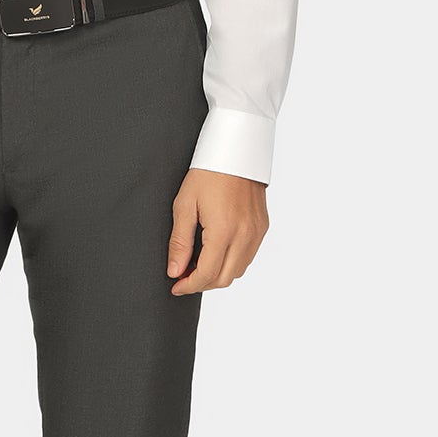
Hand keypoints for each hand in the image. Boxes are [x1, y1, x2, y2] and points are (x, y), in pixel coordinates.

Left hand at [166, 167, 268, 293]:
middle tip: (183, 277)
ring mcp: (257, 232)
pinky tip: (215, 252)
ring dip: (217, 275)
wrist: (236, 150)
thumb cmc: (208, 173)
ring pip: (238, 271)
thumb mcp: (184, 205)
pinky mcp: (262, 228)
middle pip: (224, 279)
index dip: (189, 286)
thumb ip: (179, 242)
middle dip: (202, 284)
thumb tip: (175, 271)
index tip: (175, 286)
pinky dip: (231, 262)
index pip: (207, 274)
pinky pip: (247, 257)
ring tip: (197, 264)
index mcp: (224, 230)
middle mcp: (245, 235)